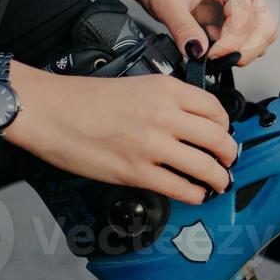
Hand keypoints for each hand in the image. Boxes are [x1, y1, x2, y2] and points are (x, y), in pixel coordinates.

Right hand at [11, 71, 237, 203]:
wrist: (50, 111)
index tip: (223, 134)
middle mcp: (166, 116)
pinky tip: (196, 194)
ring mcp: (153, 146)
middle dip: (229, 155)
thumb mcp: (138, 86)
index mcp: (167, 90)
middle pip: (219, 139)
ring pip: (206, 166)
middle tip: (227, 161)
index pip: (216, 109)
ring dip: (219, 178)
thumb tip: (193, 123)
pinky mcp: (137, 172)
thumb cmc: (85, 100)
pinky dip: (195, 194)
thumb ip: (168, 102)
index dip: (225, 126)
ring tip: (219, 181)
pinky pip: (181, 188)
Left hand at [129, 0, 277, 66]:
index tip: (210, 54)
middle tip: (217, 60)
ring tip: (215, 54)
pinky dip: (238, 49)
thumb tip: (198, 52)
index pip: (246, 16)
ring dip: (244, 51)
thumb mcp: (166, 3)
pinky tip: (216, 47)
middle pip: (264, 27)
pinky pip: (252, 37)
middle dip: (244, 50)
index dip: (231, 41)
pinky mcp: (241, 14)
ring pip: (264, 34)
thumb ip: (183, 28)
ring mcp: (247, 1)